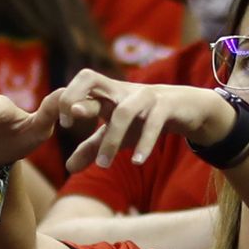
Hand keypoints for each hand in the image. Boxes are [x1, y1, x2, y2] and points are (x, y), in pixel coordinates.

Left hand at [56, 69, 235, 171]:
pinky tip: (137, 162)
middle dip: (76, 98)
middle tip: (69, 125)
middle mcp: (120, 90)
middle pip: (90, 79)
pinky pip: (153, 123)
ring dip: (112, 139)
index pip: (79, 85)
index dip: (66, 98)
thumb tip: (69, 169)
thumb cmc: (143, 118)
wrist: (185, 107)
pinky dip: (144, 143)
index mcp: (105, 93)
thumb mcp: (117, 134)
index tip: (64, 124)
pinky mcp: (166, 106)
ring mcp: (144, 96)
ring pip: (124, 112)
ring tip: (103, 166)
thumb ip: (92, 149)